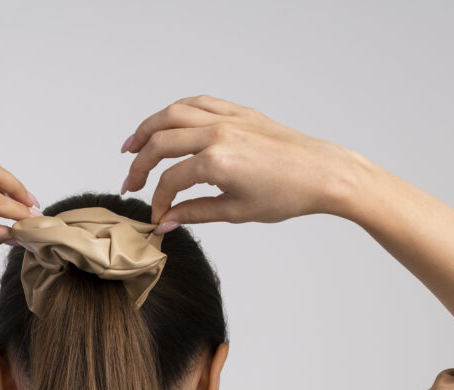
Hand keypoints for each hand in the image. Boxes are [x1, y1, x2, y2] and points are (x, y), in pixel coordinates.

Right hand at [119, 95, 363, 227]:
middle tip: (130, 182)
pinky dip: (176, 111)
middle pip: (160, 142)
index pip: (170, 181)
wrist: (323, 173)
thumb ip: (195, 213)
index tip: (158, 217)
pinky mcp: (239, 112)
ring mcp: (228, 118)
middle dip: (139, 164)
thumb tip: (166, 222)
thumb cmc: (287, 194)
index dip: (158, 202)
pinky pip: (198, 103)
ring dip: (147, 128)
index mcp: (216, 162)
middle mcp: (218, 134)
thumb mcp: (236, 212)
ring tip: (132, 145)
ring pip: (173, 113)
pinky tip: (166, 124)